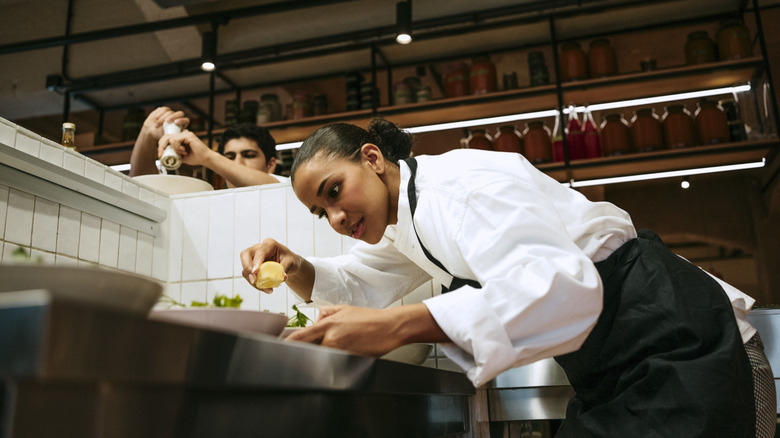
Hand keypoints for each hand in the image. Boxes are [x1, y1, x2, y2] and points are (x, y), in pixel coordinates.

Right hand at [142, 106, 188, 139]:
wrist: (152, 132)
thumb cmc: (161, 136)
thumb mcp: (169, 137)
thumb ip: (175, 135)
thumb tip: (184, 134)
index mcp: (182, 125)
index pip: (186, 120)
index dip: (182, 120)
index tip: (176, 123)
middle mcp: (178, 117)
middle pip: (180, 113)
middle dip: (173, 116)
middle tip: (167, 121)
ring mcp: (171, 113)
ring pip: (170, 112)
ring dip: (163, 118)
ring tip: (157, 125)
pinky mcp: (164, 110)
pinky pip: (164, 109)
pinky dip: (159, 114)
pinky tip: (156, 119)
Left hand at [157, 130, 214, 165]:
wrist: (205, 159)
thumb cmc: (196, 158)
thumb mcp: (181, 157)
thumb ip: (174, 154)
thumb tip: (165, 156)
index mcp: (180, 138)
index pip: (167, 138)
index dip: (161, 145)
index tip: (160, 155)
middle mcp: (182, 134)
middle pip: (166, 136)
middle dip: (161, 146)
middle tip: (161, 154)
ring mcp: (185, 134)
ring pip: (171, 139)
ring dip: (174, 148)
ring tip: (182, 153)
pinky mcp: (188, 135)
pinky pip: (176, 140)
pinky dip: (177, 147)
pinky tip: (184, 151)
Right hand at [240, 238, 298, 292]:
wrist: (288, 264)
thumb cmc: (289, 260)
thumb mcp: (291, 262)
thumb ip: (285, 268)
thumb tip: (283, 277)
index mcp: (269, 244)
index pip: (260, 251)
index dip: (256, 261)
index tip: (256, 272)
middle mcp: (258, 248)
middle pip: (245, 255)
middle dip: (247, 268)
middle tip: (254, 280)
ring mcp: (253, 257)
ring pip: (245, 268)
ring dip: (252, 280)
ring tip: (267, 289)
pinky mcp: (251, 267)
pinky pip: (249, 276)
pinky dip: (255, 284)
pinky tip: (265, 289)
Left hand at [286, 305, 404, 355]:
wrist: (390, 327)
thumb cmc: (369, 318)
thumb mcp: (344, 308)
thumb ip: (325, 314)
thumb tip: (315, 321)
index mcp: (328, 324)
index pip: (301, 337)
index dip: (287, 344)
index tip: (280, 347)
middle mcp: (332, 339)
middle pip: (310, 350)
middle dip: (309, 349)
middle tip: (316, 347)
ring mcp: (341, 352)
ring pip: (323, 357)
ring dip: (325, 354)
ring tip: (342, 345)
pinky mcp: (349, 361)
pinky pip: (336, 363)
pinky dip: (337, 359)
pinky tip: (350, 350)